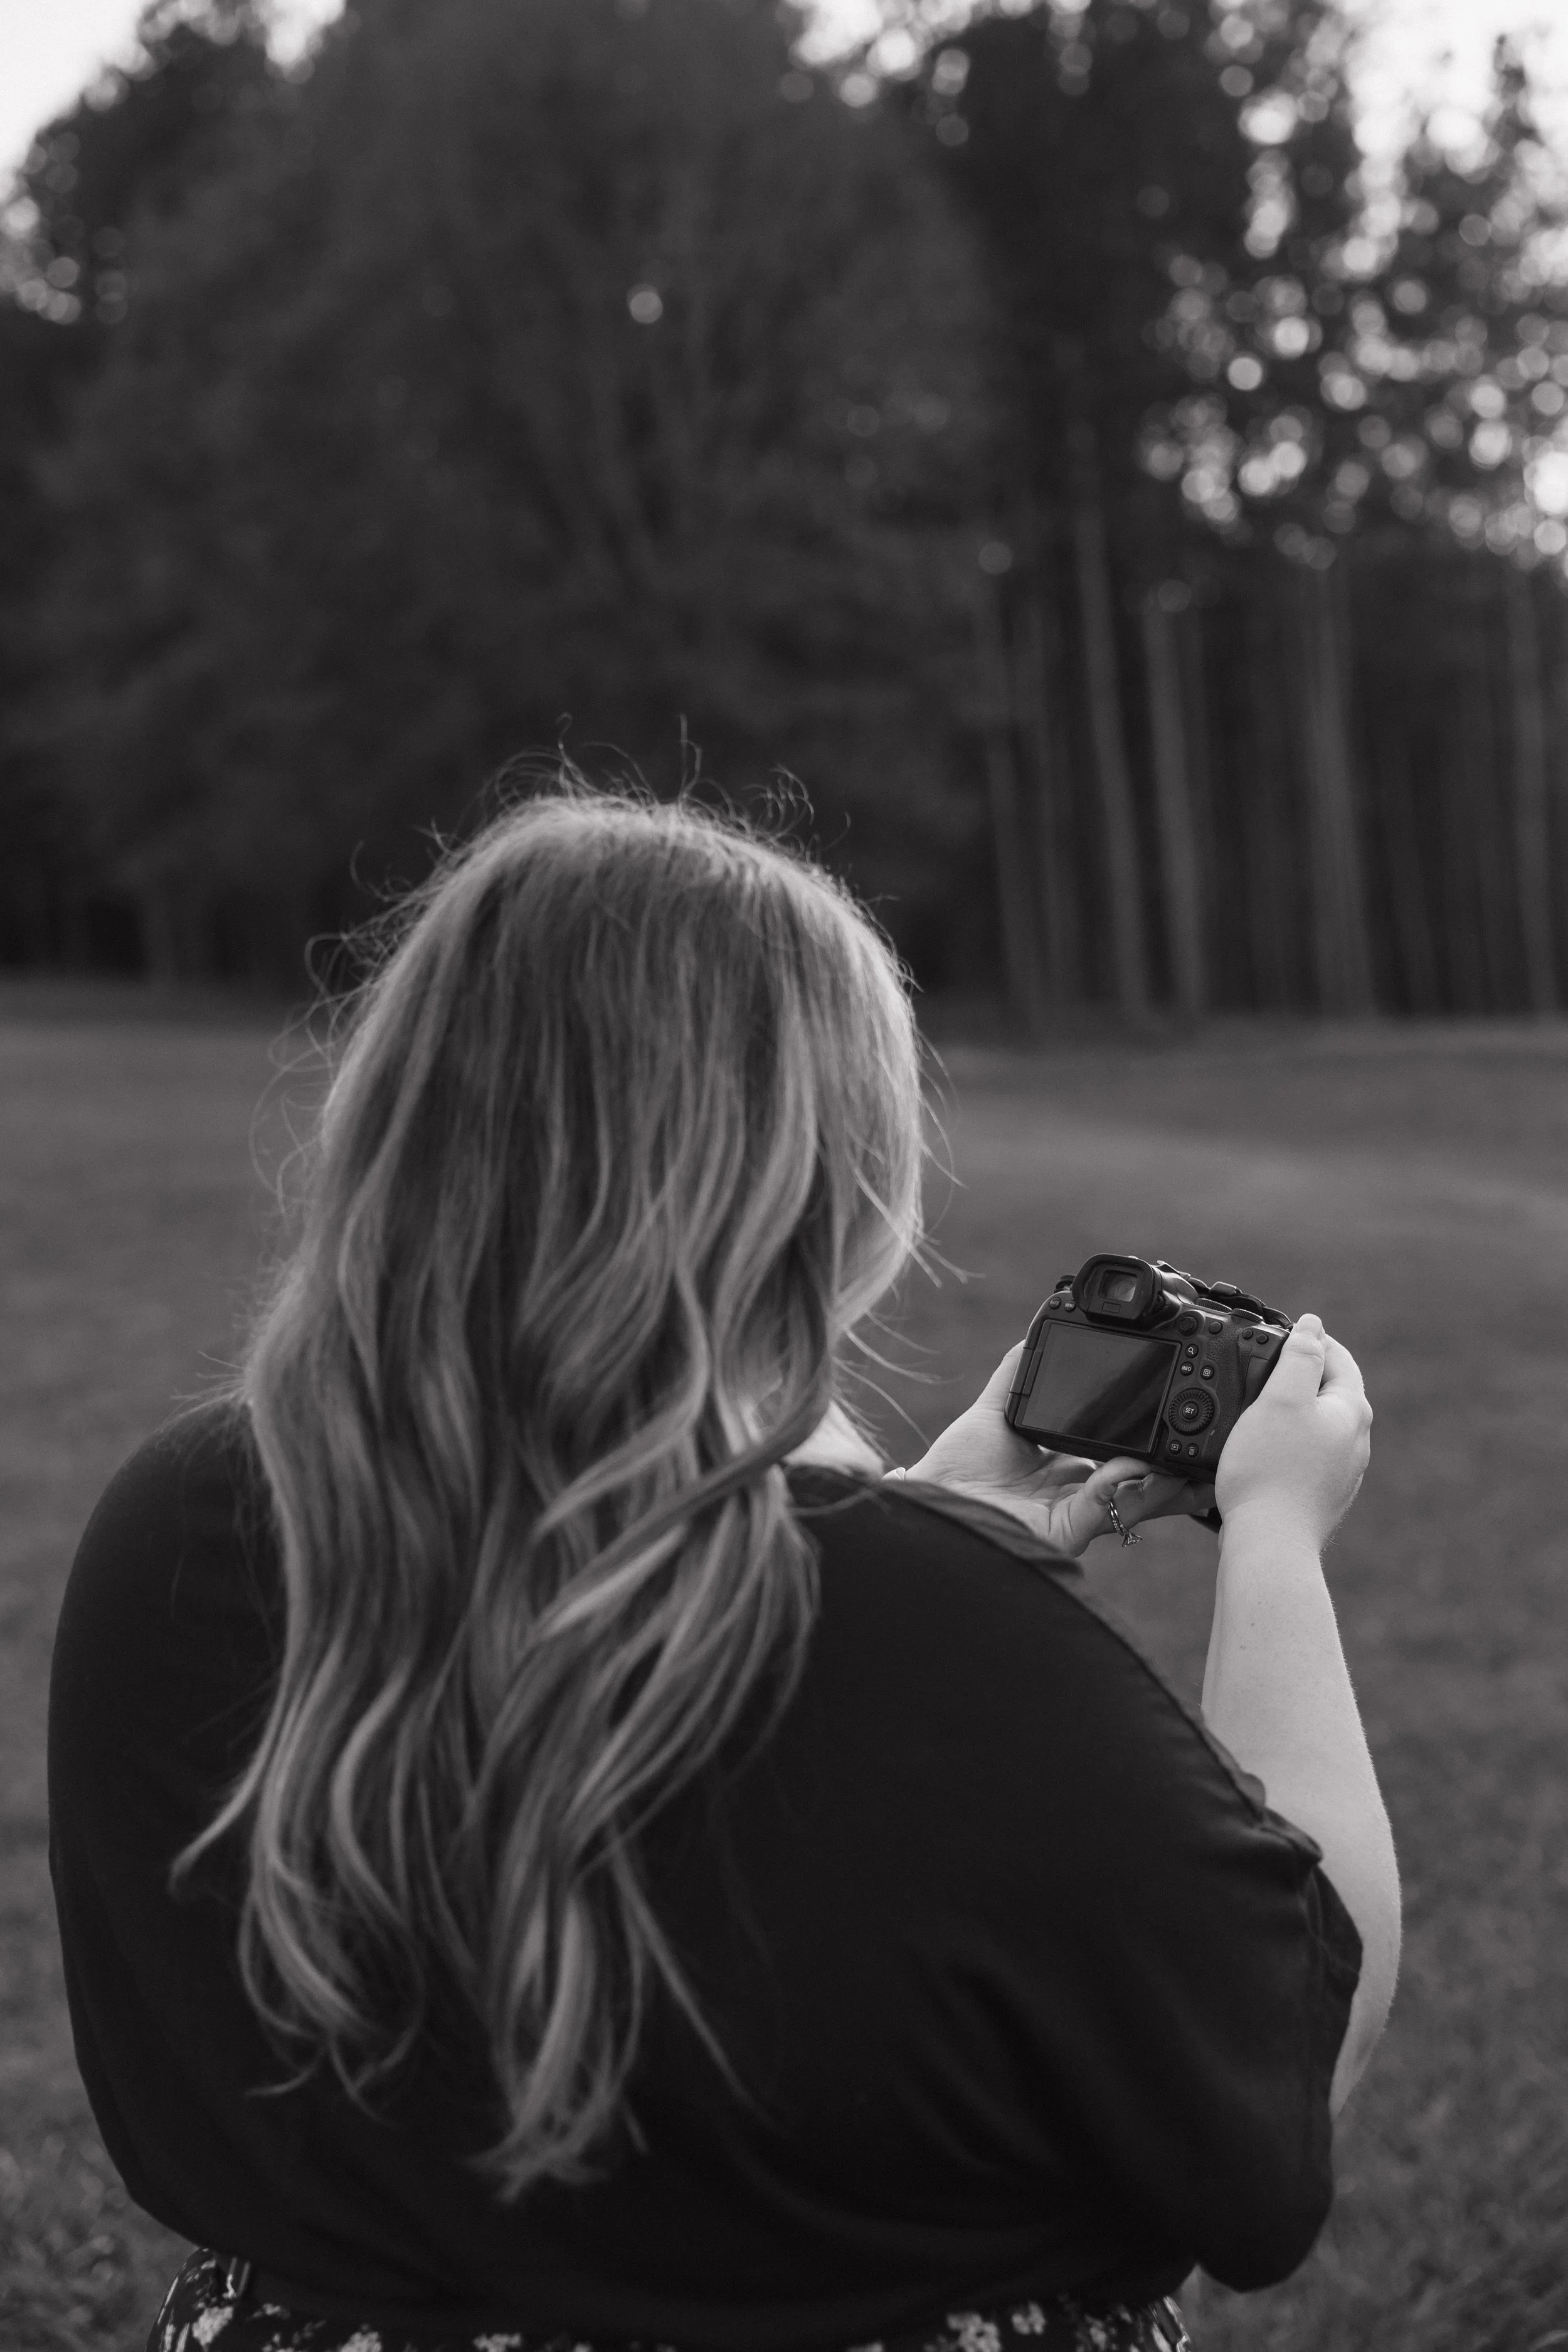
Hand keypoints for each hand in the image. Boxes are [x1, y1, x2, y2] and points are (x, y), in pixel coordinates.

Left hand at [899, 1344, 1214, 1558]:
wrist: (932, 1509)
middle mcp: (1074, 1493)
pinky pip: (1106, 1507)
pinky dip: (1125, 1483)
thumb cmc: (955, 1471)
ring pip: (1137, 1497)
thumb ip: (1018, 1370)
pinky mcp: (1067, 1532)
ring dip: (1167, 1479)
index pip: (1116, 1450)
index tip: (1170, 1412)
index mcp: (1062, 1468)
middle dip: (1174, 1467)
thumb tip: (1040, 1324)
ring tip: (1193, 1463)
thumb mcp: (993, 1411)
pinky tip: (1135, 1463)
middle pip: (1138, 1478)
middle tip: (1204, 1448)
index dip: (1146, 1438)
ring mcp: (1075, 1514)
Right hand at [1214, 1312, 1371, 1549]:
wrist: (1269, 1543)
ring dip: (1291, 1411)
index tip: (1276, 1335)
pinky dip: (1286, 1443)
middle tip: (1260, 1369)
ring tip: (1255, 1409)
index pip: (1337, 1357)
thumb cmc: (1270, 1470)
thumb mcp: (1281, 1398)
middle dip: (1298, 1375)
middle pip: (1329, 1390)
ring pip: (1317, 1424)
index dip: (1307, 1339)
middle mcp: (1355, 1441)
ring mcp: (1342, 1471)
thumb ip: (1299, 1355)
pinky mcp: (1322, 1494)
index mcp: (1351, 1411)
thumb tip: (1312, 1325)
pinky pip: (1306, 1454)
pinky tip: (1261, 1450)